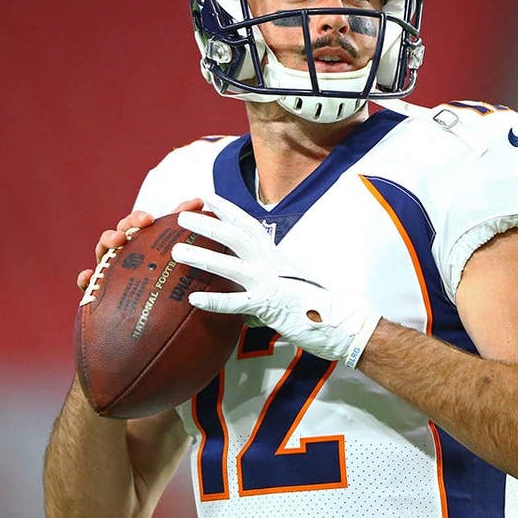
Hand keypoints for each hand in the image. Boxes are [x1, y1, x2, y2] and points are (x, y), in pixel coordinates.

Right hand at [75, 198, 204, 291]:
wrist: (152, 322)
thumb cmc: (165, 282)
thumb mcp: (177, 254)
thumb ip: (185, 229)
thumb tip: (199, 200)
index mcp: (140, 244)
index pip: (137, 226)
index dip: (140, 219)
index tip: (150, 218)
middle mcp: (123, 254)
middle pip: (119, 234)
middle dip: (125, 227)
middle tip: (135, 229)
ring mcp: (110, 271)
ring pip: (102, 252)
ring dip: (106, 242)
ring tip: (116, 242)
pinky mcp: (98, 292)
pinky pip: (87, 285)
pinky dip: (85, 278)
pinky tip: (87, 275)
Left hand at [171, 195, 380, 367]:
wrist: (340, 320)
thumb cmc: (314, 304)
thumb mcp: (286, 285)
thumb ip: (263, 286)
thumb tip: (244, 299)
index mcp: (275, 256)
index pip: (248, 225)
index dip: (227, 210)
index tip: (207, 197)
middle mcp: (271, 263)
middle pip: (235, 237)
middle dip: (208, 224)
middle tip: (180, 216)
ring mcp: (270, 283)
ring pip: (230, 265)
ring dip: (202, 257)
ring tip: (176, 251)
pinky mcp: (269, 306)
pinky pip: (237, 303)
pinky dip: (215, 301)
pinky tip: (194, 300)